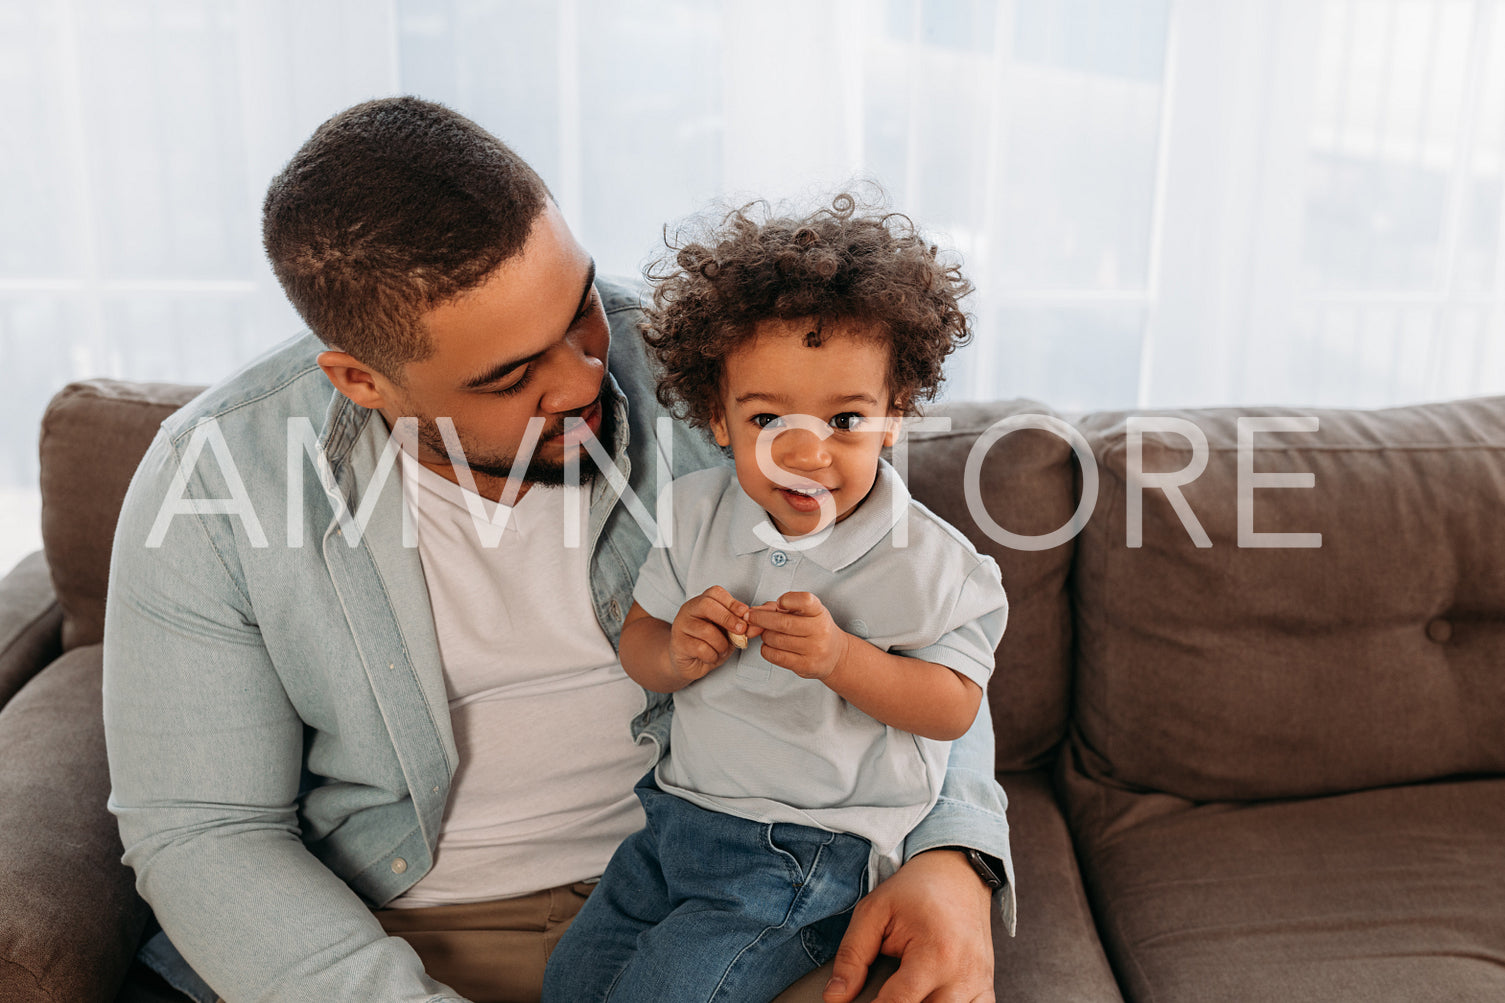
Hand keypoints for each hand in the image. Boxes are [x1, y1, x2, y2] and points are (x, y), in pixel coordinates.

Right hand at [668, 586, 755, 684]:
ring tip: (722, 649)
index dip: (732, 602)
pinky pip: (701, 648)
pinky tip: (711, 656)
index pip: (715, 593)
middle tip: (741, 630)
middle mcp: (688, 610)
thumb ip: (740, 625)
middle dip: (728, 618)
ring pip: (706, 631)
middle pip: (707, 605)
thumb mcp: (728, 632)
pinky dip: (712, 655)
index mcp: (701, 602)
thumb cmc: (711, 643)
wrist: (690, 662)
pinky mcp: (678, 644)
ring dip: (721, 644)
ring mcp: (681, 626)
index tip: (745, 614)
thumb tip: (758, 625)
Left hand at [745, 591, 850, 680]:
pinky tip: (770, 646)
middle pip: (782, 623)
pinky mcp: (805, 666)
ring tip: (767, 634)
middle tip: (750, 617)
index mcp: (820, 612)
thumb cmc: (814, 628)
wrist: (835, 655)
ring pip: (776, 640)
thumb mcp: (804, 612)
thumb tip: (753, 612)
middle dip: (760, 619)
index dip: (787, 600)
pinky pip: (775, 656)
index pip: (804, 600)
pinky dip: (766, 649)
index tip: (779, 604)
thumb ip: (778, 608)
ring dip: (764, 635)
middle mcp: (820, 630)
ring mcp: (814, 650)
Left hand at [824, 849, 994, 1002]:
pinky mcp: (986, 986)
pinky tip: (929, 1000)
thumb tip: (835, 997)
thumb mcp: (873, 912)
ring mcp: (979, 983)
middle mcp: (962, 974)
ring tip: (903, 995)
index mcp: (934, 954)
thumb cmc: (913, 891)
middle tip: (878, 996)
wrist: (955, 873)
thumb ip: (852, 956)